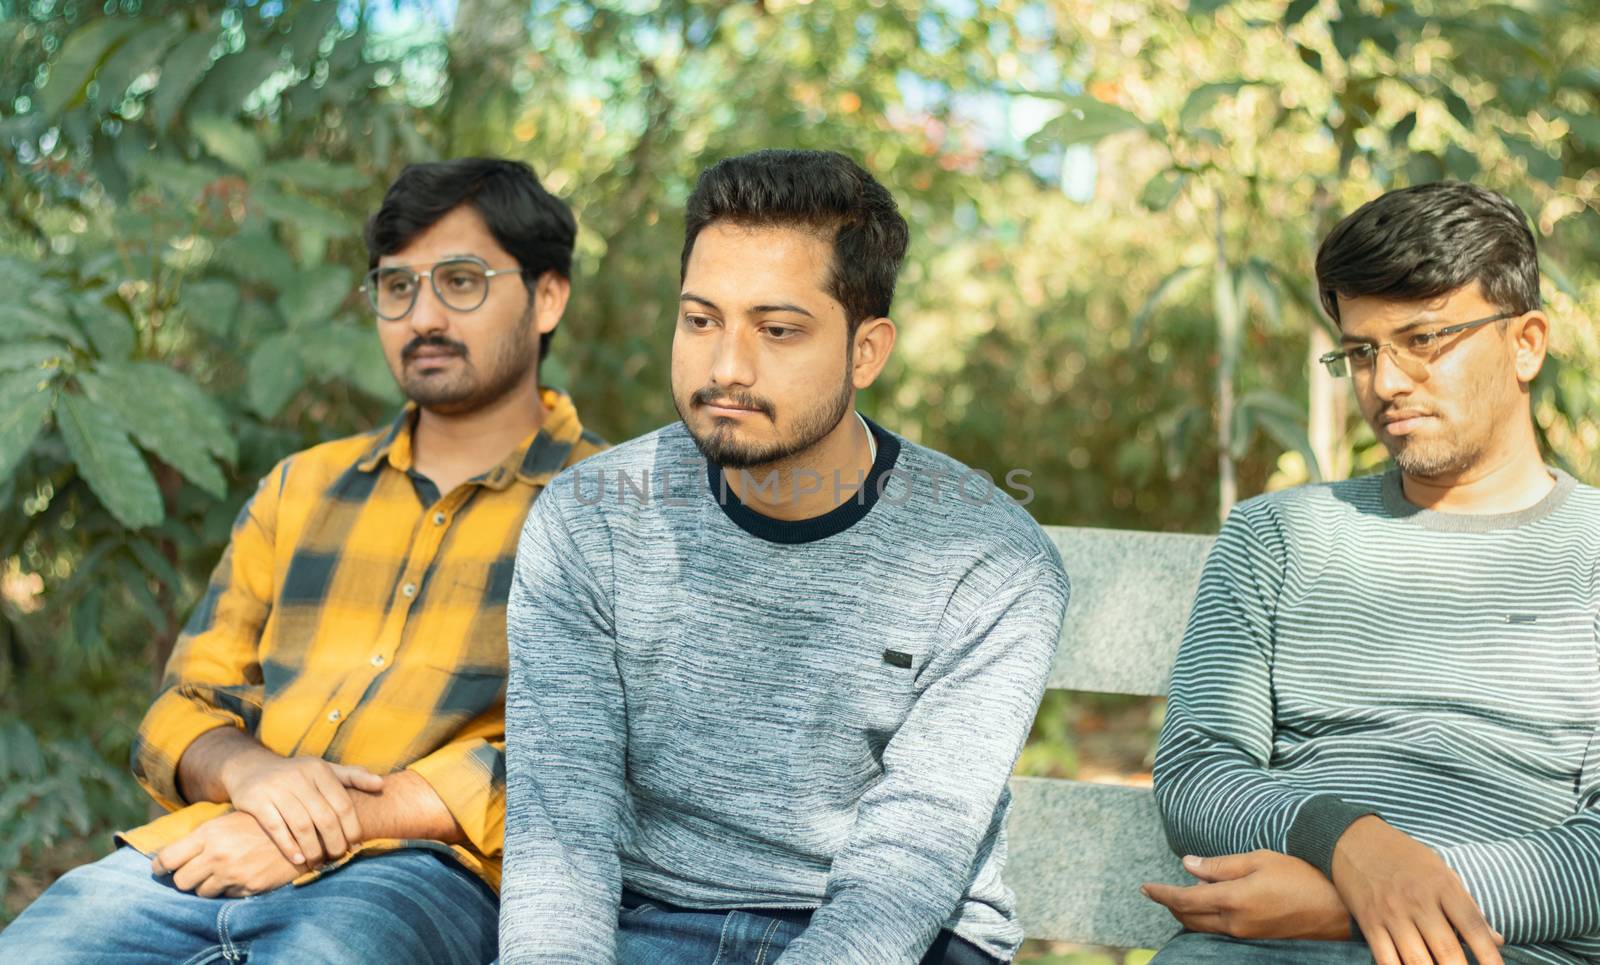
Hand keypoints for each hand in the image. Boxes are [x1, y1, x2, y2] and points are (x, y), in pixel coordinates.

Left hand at [152, 811, 306, 897]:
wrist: (301, 831)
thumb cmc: (262, 823)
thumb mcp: (230, 819)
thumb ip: (205, 835)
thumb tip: (175, 853)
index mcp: (210, 833)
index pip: (168, 858)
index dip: (159, 867)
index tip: (160, 869)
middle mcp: (218, 854)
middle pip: (181, 880)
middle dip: (184, 878)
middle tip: (193, 873)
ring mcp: (233, 873)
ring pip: (201, 892)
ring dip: (206, 885)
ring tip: (220, 874)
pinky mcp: (247, 887)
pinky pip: (225, 896)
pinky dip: (228, 889)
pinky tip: (240, 876)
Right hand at [219, 750, 383, 865]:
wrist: (250, 767)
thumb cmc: (295, 774)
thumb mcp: (323, 769)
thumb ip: (352, 776)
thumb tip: (381, 785)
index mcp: (319, 770)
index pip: (343, 804)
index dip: (352, 828)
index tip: (355, 845)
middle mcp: (299, 777)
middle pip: (325, 818)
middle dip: (335, 842)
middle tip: (337, 857)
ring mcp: (276, 788)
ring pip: (302, 825)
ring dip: (313, 849)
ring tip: (318, 862)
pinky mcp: (256, 801)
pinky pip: (276, 828)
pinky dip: (289, 847)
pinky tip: (299, 859)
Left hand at [1142, 850, 1351, 940]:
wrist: (1338, 909)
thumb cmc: (1301, 875)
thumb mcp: (1258, 860)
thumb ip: (1219, 865)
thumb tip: (1187, 865)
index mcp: (1233, 900)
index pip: (1184, 900)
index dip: (1161, 894)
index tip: (1144, 888)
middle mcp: (1235, 923)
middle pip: (1189, 918)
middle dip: (1172, 904)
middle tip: (1159, 891)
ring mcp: (1246, 935)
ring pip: (1204, 927)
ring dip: (1188, 913)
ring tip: (1183, 897)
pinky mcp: (1257, 939)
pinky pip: (1221, 931)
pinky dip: (1207, 920)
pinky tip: (1211, 907)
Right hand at [1331, 816, 1503, 964]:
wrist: (1354, 838)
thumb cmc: (1405, 856)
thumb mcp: (1441, 871)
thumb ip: (1468, 906)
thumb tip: (1497, 940)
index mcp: (1442, 886)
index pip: (1473, 927)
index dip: (1490, 956)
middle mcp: (1418, 901)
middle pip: (1447, 950)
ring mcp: (1391, 913)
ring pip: (1417, 961)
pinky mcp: (1369, 922)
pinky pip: (1386, 958)